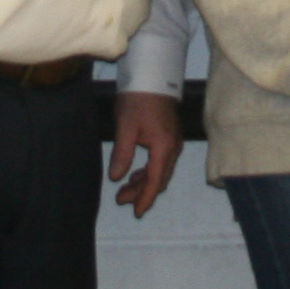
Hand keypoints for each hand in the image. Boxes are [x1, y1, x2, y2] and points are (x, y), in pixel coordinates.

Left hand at [109, 90, 185, 217]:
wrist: (153, 76)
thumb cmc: (138, 99)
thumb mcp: (125, 126)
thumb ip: (122, 153)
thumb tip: (116, 177)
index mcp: (163, 147)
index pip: (155, 180)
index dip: (145, 198)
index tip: (137, 212)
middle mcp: (173, 148)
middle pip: (159, 178)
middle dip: (142, 192)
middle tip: (121, 200)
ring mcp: (173, 143)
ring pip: (161, 171)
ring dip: (144, 182)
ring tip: (124, 189)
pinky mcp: (170, 137)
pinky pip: (161, 162)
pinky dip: (149, 171)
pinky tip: (136, 173)